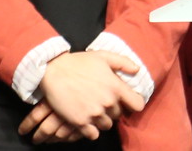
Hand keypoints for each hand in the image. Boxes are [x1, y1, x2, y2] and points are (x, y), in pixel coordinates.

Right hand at [21, 50, 145, 140]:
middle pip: (119, 115)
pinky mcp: (80, 122)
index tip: (126, 102)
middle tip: (102, 102)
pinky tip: (86, 120)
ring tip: (93, 110)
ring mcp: (94, 113)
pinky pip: (93, 134)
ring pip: (107, 125)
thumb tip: (137, 70)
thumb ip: (123, 62)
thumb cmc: (78, 62)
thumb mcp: (103, 56)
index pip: (137, 105)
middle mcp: (108, 102)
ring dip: (102, 119)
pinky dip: (91, 130)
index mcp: (116, 86)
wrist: (53, 70)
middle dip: (113, 109)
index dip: (133, 103)